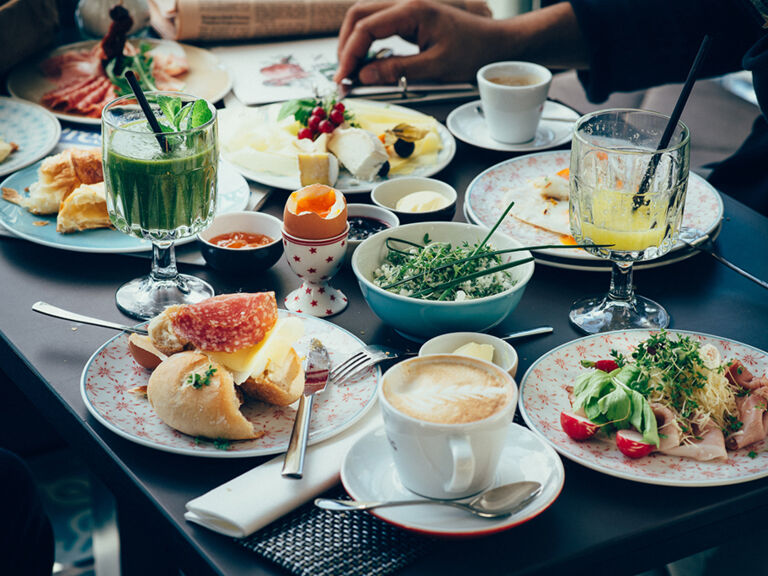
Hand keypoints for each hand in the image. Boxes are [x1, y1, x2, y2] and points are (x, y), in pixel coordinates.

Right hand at [334, 0, 499, 84]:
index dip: (349, 54)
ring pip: (366, 18)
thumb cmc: (473, 53)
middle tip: (343, 75)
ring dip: (354, 43)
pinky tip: (368, 63)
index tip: (344, 79)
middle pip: (359, 15)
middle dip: (346, 45)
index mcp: (412, 10)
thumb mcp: (435, 68)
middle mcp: (406, 3)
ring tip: (352, 71)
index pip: (366, 28)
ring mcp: (408, 9)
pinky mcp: (411, 19)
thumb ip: (397, 70)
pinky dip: (368, 43)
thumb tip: (364, 76)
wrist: (497, 44)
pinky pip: (379, 25)